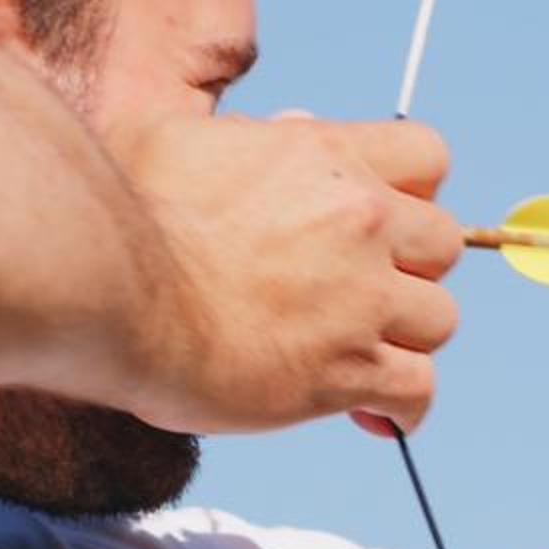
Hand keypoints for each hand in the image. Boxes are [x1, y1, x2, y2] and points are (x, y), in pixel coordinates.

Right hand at [105, 113, 461, 436]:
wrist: (105, 285)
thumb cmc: (119, 210)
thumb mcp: (176, 136)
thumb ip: (238, 136)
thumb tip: (268, 131)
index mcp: (325, 156)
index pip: (427, 157)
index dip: (413, 193)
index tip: (382, 221)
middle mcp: (359, 221)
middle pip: (442, 244)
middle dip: (410, 270)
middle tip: (364, 294)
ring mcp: (360, 298)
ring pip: (439, 321)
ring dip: (405, 340)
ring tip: (361, 354)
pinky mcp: (345, 371)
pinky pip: (417, 392)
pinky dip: (403, 409)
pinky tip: (375, 416)